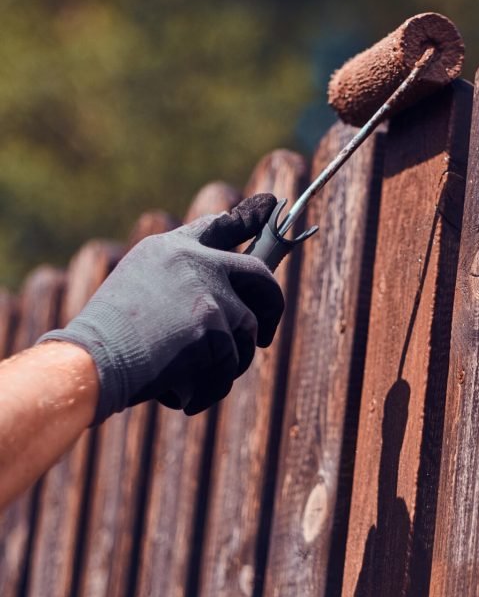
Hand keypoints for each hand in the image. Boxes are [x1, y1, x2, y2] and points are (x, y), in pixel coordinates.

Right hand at [39, 194, 284, 423]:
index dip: (249, 216)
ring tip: (197, 376)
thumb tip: (225, 290)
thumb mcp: (138, 287)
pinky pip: (230, 364)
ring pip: (248, 330)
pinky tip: (185, 393)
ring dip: (230, 361)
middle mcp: (195, 261)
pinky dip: (211, 386)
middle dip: (271, 308)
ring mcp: (207, 292)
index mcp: (172, 249)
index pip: (220, 226)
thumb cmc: (107, 337)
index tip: (271, 204)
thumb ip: (180, 278)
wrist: (89, 362)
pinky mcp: (213, 327)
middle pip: (259, 275)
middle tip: (266, 336)